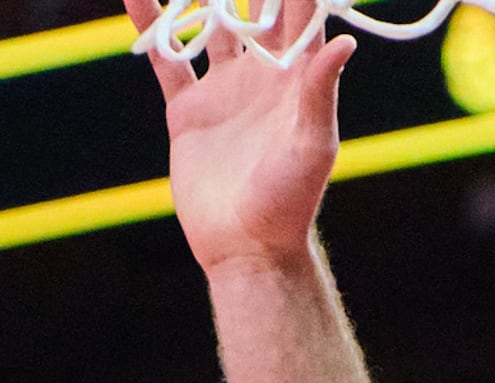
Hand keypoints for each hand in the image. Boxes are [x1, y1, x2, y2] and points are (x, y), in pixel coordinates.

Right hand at [128, 0, 350, 277]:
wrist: (245, 247)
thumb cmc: (292, 201)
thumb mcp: (314, 144)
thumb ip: (320, 89)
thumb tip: (344, 39)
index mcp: (297, 74)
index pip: (299, 9)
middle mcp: (262, 72)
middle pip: (253, 5)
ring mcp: (224, 87)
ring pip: (209, 22)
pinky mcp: (189, 108)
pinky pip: (168, 57)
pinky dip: (150, 25)